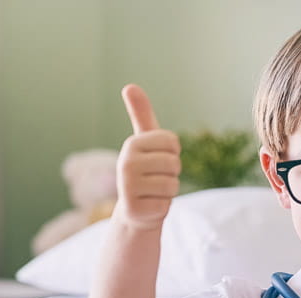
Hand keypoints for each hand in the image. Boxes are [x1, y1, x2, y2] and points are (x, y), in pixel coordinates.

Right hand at [112, 84, 181, 229]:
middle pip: (174, 163)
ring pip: (172, 184)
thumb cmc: (147, 170)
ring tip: (153, 191)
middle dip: (172, 173)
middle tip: (156, 178)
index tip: (158, 159)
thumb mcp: (145, 141)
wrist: (136, 209)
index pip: (173, 142)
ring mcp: (128, 187)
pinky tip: (150, 205)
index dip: (172, 153)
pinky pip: (166, 203)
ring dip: (168, 190)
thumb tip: (129, 86)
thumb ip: (141, 114)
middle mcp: (126, 163)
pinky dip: (163, 206)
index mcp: (132, 144)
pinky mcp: (134, 209)